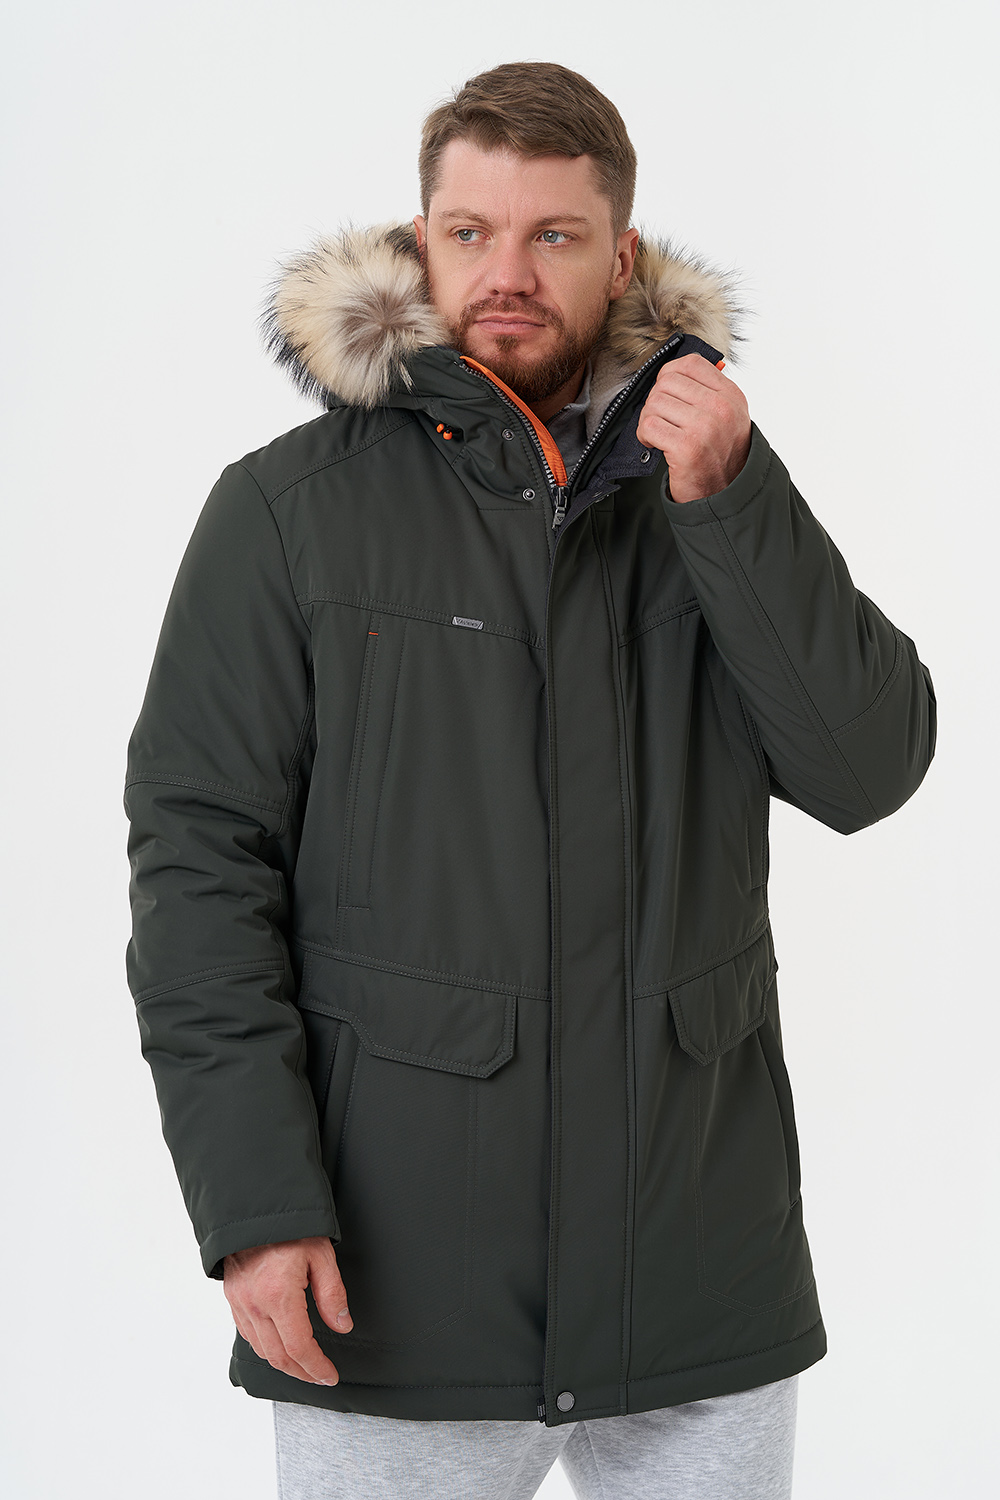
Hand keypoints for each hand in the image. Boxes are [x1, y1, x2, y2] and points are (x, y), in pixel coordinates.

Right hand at [223, 1235, 351, 1384]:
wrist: (254, 1206)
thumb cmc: (289, 1224)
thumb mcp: (321, 1253)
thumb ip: (332, 1293)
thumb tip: (342, 1325)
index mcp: (279, 1295)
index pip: (300, 1348)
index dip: (317, 1367)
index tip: (330, 1374)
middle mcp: (255, 1304)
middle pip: (279, 1357)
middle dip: (302, 1372)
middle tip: (320, 1375)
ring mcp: (240, 1303)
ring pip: (261, 1350)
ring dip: (283, 1364)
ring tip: (303, 1365)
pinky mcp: (232, 1298)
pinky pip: (248, 1334)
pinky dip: (265, 1348)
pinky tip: (279, 1345)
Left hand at [636, 352, 750, 502]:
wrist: (725, 494)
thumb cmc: (720, 456)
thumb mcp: (727, 415)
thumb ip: (706, 390)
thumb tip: (671, 372)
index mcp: (731, 395)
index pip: (689, 364)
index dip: (668, 376)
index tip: (668, 395)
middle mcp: (721, 408)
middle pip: (667, 382)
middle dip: (656, 401)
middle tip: (663, 420)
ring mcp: (704, 427)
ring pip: (654, 402)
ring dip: (649, 419)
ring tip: (660, 434)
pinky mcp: (686, 448)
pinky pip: (649, 425)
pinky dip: (645, 435)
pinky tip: (656, 444)